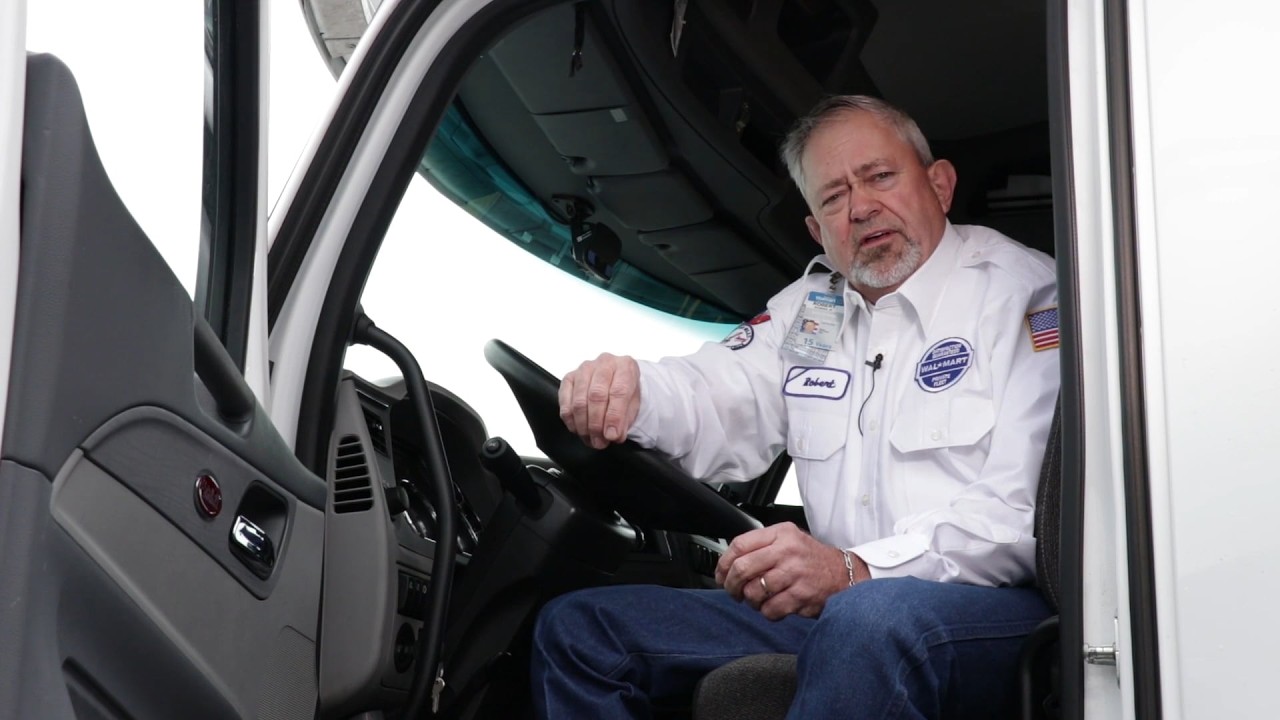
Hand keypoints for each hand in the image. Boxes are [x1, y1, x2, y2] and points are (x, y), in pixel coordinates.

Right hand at [558, 353, 641, 448]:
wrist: (615, 381)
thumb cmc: (624, 392)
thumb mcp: (633, 406)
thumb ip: (624, 420)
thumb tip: (612, 435)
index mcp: (625, 366)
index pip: (619, 391)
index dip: (614, 417)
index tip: (612, 435)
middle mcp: (604, 363)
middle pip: (596, 395)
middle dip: (597, 424)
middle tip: (600, 441)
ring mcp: (584, 369)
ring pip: (579, 400)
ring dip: (583, 425)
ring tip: (591, 439)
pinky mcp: (569, 378)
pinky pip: (565, 401)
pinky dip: (570, 419)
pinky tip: (578, 429)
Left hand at [715, 522, 866, 620]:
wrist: (844, 574)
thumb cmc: (810, 559)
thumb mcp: (788, 539)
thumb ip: (761, 545)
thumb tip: (727, 563)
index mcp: (781, 534)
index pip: (740, 545)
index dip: (724, 563)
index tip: (721, 574)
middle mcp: (787, 551)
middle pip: (742, 568)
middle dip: (731, 585)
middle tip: (733, 592)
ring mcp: (795, 573)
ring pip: (754, 592)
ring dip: (750, 601)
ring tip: (757, 599)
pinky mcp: (802, 595)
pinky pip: (770, 609)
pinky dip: (766, 612)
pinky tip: (773, 607)